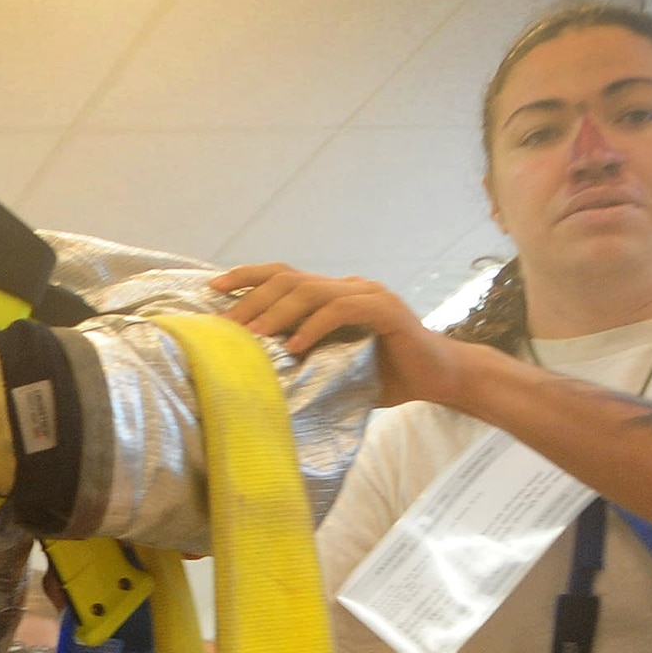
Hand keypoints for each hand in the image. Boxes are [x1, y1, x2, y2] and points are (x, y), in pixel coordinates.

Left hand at [215, 262, 480, 407]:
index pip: (282, 274)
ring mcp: (369, 295)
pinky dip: (315, 327)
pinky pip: (343, 311)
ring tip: (253, 336)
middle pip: (289, 278)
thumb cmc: (382, 375)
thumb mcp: (331, 365)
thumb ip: (301, 358)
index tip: (212, 289)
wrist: (439, 378)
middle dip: (252, 298)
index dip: (246, 277)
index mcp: (332, 294)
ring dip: (278, 313)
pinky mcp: (387, 312)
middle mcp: (348, 287)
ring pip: (312, 291)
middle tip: (225, 324)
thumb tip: (251, 370)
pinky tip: (295, 346)